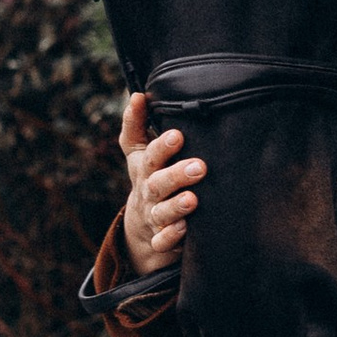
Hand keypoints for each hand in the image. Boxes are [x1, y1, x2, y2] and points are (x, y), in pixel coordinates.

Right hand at [119, 90, 204, 274]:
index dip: (160, 145)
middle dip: (176, 175)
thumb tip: (137, 94)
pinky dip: (171, 237)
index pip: (147, 152)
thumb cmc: (148, 177)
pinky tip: (185, 230)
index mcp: (144, 167)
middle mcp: (147, 191)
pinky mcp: (159, 240)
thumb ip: (136, 123)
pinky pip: (162, 241)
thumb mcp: (138, 151)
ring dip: (176, 206)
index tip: (178, 134)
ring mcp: (152, 216)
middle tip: (199, 167)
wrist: (141, 227)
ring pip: (161, 212)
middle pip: (157, 183)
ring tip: (193, 199)